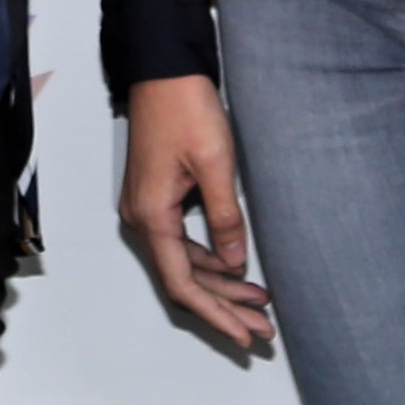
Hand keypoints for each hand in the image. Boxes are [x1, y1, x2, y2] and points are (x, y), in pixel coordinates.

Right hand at [117, 76, 273, 356]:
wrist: (164, 69)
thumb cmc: (185, 108)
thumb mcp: (216, 164)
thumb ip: (227, 216)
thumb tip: (237, 261)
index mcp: (151, 216)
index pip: (183, 284)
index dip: (216, 315)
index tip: (243, 335)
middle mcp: (142, 219)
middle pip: (183, 280)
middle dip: (224, 307)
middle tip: (261, 329)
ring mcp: (147, 208)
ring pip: (184, 263)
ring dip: (220, 285)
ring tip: (259, 302)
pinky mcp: (157, 197)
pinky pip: (182, 242)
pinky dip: (210, 259)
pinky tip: (237, 266)